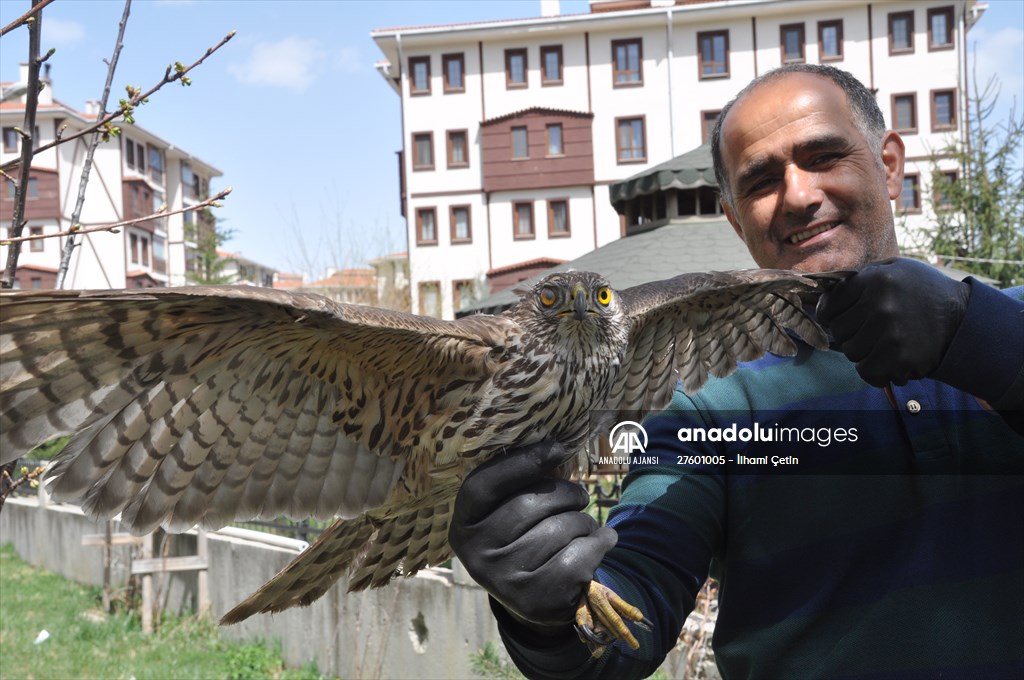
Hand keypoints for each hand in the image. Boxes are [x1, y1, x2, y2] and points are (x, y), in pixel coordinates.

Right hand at [449, 441, 616, 627]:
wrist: (537, 600)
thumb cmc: (526, 539)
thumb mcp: (509, 514)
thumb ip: (521, 484)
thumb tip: (555, 447)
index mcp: (463, 526)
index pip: (483, 485)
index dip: (520, 462)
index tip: (556, 448)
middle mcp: (476, 556)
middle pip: (528, 504)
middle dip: (566, 494)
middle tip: (580, 496)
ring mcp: (504, 582)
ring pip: (559, 529)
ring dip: (584, 521)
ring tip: (584, 526)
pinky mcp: (536, 601)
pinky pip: (579, 556)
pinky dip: (599, 542)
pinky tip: (602, 541)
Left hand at [817, 257, 969, 386]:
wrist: (964, 317)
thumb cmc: (923, 291)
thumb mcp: (895, 268)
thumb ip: (860, 276)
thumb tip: (820, 289)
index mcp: (874, 280)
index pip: (828, 306)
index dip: (830, 315)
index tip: (838, 319)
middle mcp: (880, 305)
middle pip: (839, 332)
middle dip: (850, 333)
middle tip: (870, 331)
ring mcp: (890, 333)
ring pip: (851, 353)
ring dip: (863, 352)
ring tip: (884, 343)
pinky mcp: (900, 358)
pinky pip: (867, 372)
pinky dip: (874, 371)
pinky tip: (888, 361)